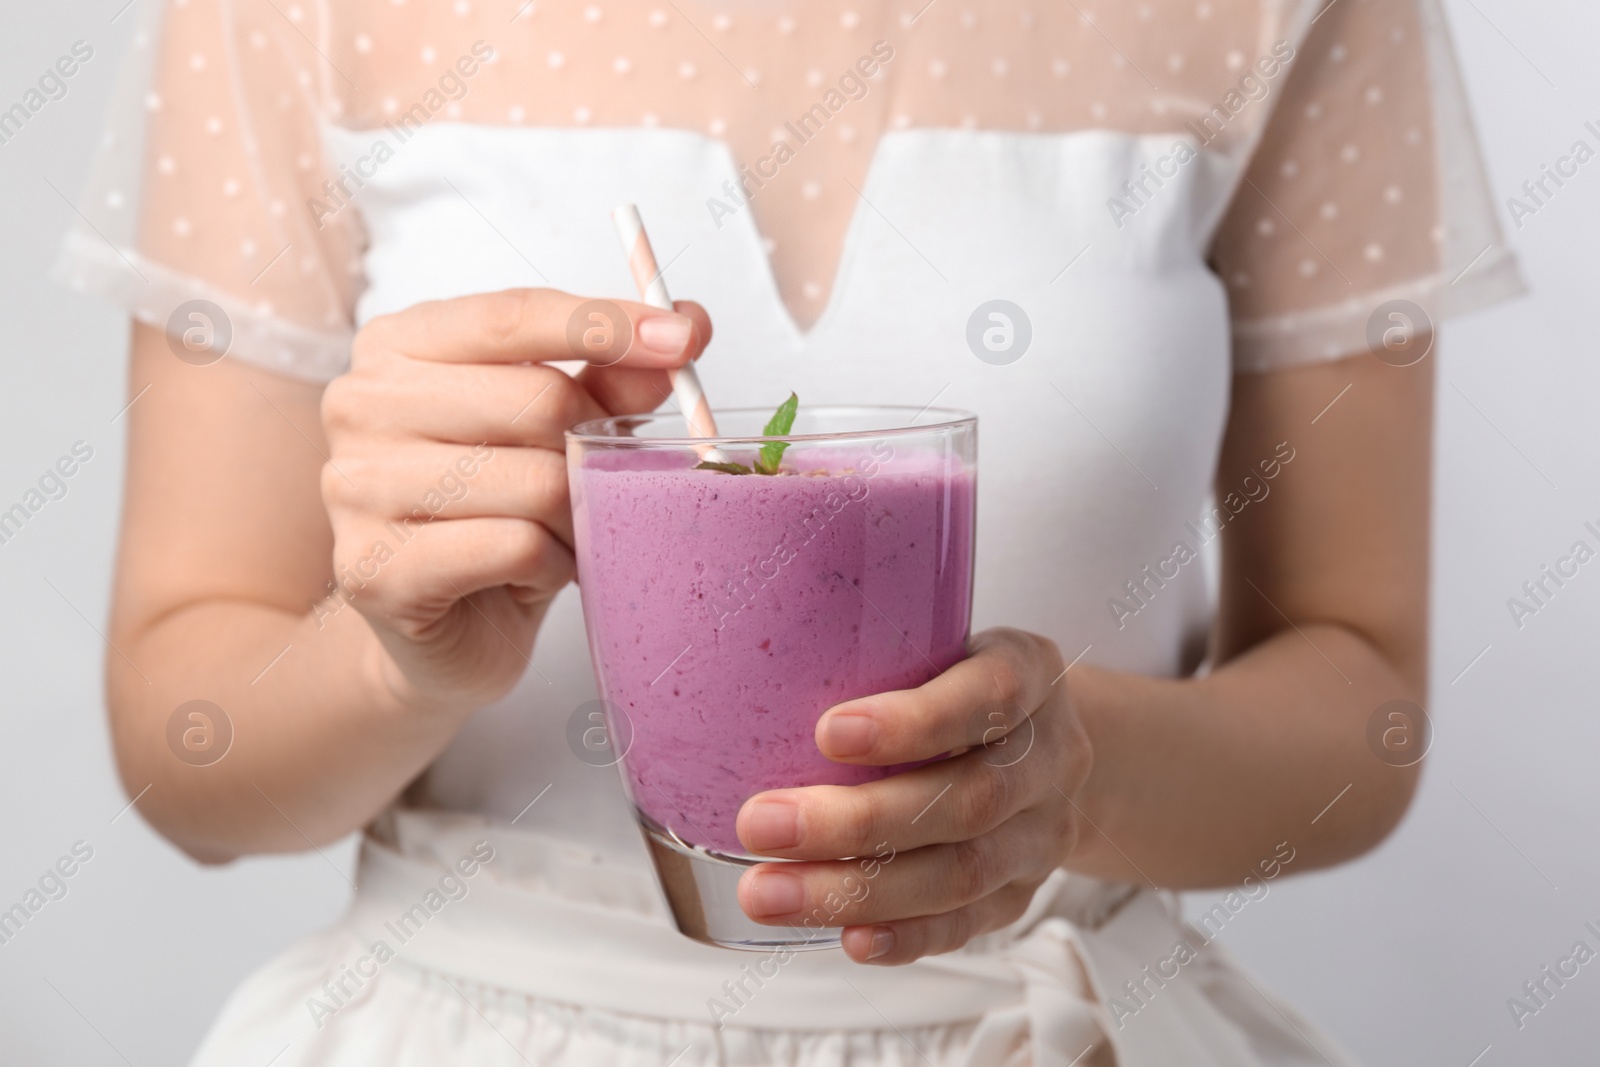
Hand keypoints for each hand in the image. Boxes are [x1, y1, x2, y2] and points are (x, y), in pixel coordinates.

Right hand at [320, 288, 710, 713]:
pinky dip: (553, 562)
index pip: (513, 315)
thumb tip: (686, 325)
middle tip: (602, 482)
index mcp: (399, 347)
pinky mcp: (375, 569)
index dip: (606, 326)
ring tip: (569, 533)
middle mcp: (362, 405)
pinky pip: (513, 547)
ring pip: (535, 481)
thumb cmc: (496, 515)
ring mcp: (356, 488)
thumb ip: (610, 379)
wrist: (443, 631)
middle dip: (595, 447)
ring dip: (579, 515)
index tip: (683, 339)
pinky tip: (539, 570)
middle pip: (537, 400)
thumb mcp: (557, 434)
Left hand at [733, 628, 1092, 963]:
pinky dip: (906, 936)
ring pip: (963, 873)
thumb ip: (869, 652)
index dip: (915, 721)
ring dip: (859, 890)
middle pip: (967, 799)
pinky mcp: (1021, 891)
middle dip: (857, 821)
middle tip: (760, 825)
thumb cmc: (962, 684)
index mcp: (1029, 675)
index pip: (989, 696)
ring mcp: (1041, 833)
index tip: (827, 732)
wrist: (1050, 745)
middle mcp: (1049, 757)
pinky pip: (968, 924)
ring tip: (770, 893)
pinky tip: (846, 937)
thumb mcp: (939, 641)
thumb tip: (734, 667)